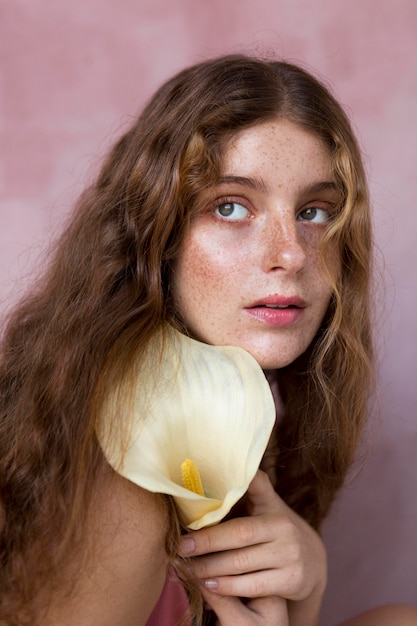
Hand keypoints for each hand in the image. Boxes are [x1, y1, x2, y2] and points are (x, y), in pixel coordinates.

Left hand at [178, 470, 326, 624]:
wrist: (312, 560)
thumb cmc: (276, 527)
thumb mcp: (267, 503)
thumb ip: (250, 486)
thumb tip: (221, 462)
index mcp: (273, 506)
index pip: (247, 498)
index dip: (227, 494)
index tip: (190, 510)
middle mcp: (284, 528)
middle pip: (238, 535)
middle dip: (205, 542)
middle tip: (178, 548)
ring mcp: (291, 555)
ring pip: (242, 564)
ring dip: (210, 568)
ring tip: (186, 569)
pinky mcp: (293, 580)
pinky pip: (253, 585)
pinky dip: (228, 586)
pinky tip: (209, 585)